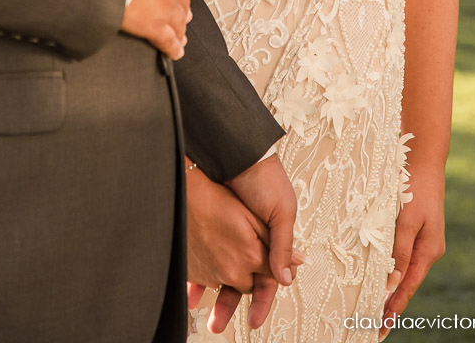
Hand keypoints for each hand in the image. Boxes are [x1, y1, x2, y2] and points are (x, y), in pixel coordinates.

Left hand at [185, 165, 304, 333]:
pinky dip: (196, 268)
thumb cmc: (265, 177)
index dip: (262, 301)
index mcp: (270, 240)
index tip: (255, 321)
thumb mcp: (281, 211)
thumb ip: (281, 244)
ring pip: (220, 270)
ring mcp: (229, 234)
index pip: (267, 279)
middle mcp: (249, 240)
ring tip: (199, 308)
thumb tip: (286, 277)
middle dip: (230, 303)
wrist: (236, 151)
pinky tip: (188, 282)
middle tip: (218, 323)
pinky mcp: (210, 225)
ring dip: (211, 289)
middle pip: (241, 280)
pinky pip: (202, 253)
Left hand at [380, 171, 445, 338]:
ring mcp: (424, 241)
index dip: (395, 307)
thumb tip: (392, 282)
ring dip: (392, 288)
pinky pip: (404, 256)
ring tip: (377, 307)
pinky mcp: (418, 231)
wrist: (425, 162)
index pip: (408, 286)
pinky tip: (385, 276)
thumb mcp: (407, 219)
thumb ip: (400, 250)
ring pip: (406, 271)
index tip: (383, 326)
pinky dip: (394, 270)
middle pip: (408, 283)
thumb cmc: (415, 188)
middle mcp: (429, 250)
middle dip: (393, 303)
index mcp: (429, 251)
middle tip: (376, 325)